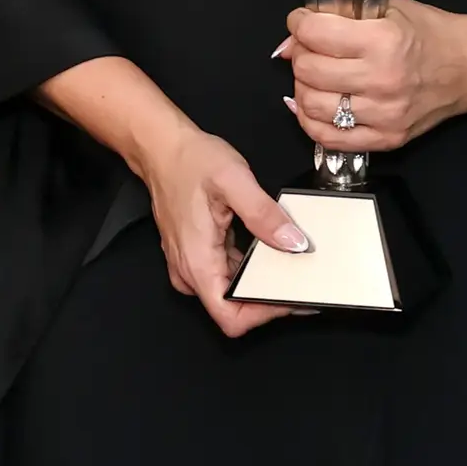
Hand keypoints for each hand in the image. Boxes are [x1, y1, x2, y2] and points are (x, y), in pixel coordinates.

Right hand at [132, 121, 313, 338]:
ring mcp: (193, 264)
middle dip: (270, 300)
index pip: (230, 317)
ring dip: (263, 284)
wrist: (162, 148)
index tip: (292, 299)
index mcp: (197, 262)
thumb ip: (265, 215)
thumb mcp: (234, 181)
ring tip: (296, 268)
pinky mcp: (199, 254)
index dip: (263, 314)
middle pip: (234, 308)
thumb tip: (294, 243)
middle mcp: (191, 271)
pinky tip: (274, 252)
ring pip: (232, 292)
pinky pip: (229, 273)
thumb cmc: (190, 162)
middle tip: (305, 282)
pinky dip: (253, 269)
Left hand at [285, 0, 466, 154]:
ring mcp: (385, 114)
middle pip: (307, 70)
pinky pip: (327, 137)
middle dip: (302, 54)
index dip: (300, 22)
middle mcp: (383, 80)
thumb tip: (289, 42)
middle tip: (314, 49)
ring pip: (310, 104)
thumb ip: (339, 16)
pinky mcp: (387, 138)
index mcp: (385, 41)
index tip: (304, 22)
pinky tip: (319, 105)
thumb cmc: (431, 34)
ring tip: (320, 77)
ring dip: (305, 87)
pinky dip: (312, 120)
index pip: (314, 33)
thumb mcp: (389, 8)